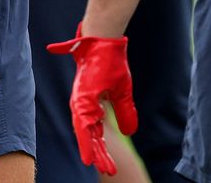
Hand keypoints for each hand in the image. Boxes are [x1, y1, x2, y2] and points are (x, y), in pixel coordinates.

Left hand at [47, 24, 137, 174]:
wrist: (104, 41)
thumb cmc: (111, 63)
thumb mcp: (122, 92)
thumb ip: (124, 112)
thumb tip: (129, 132)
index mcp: (91, 104)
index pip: (95, 132)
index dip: (101, 148)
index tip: (108, 166)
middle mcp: (83, 104)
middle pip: (89, 134)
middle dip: (97, 153)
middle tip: (108, 170)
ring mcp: (81, 99)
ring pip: (83, 130)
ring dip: (91, 148)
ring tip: (97, 165)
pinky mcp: (82, 94)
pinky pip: (83, 119)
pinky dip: (85, 135)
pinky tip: (89, 147)